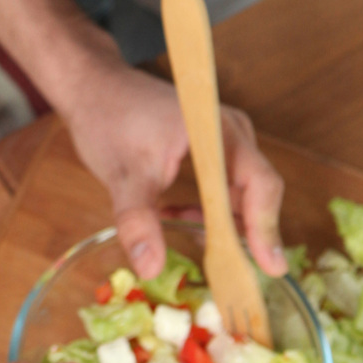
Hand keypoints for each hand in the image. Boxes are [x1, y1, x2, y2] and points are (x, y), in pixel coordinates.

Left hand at [62, 55, 286, 280]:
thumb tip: (151, 268)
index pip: (259, 182)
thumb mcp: (121, 175)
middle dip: (243, 234)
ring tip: (200, 249)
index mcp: (217, 130)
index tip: (270, 268)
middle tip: (230, 275)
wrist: (93, 87)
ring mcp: (223, 140)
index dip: (266, 227)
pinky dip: (208, 210)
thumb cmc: (107, 119)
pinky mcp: (211, 149)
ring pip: (240, 193)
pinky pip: (223, 188)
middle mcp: (230, 132)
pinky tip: (177, 217)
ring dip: (222, 224)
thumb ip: (137, 221)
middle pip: (256, 192)